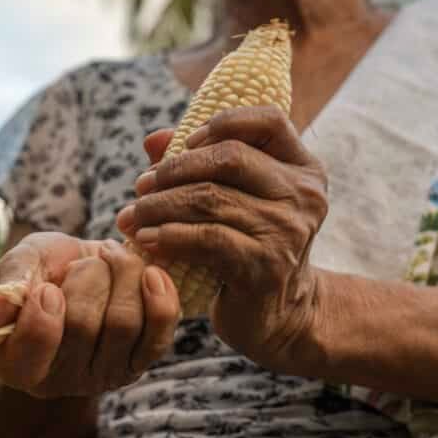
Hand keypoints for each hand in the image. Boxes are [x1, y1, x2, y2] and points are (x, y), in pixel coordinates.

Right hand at [0, 233, 180, 397]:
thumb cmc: (44, 271)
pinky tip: (151, 273)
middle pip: (83, 326)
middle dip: (88, 276)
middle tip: (85, 261)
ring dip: (122, 275)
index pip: (31, 354)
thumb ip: (5, 285)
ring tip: (112, 259)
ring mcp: (103, 375)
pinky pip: (160, 334)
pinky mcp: (141, 362)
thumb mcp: (19, 266)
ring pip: (123, 323)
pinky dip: (160, 296)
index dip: (43, 315)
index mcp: (15, 363)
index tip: (48, 286)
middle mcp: (59, 380)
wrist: (86, 271)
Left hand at [116, 106, 328, 373]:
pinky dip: (170, 235)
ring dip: (161, 204)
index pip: (270, 121)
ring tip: (133, 214)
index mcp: (304, 170)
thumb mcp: (237, 202)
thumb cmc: (250, 249)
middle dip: (176, 168)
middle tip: (141, 185)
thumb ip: (200, 164)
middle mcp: (303, 196)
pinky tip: (147, 239)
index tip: (185, 142)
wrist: (280, 316)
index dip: (223, 123)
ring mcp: (287, 231)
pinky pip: (208, 238)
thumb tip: (153, 140)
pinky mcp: (265, 265)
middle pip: (230, 158)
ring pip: (210, 199)